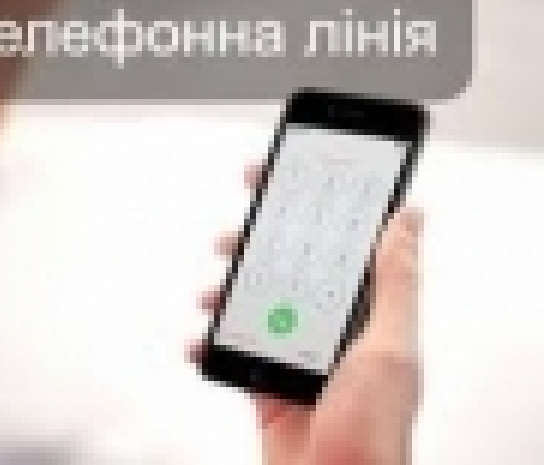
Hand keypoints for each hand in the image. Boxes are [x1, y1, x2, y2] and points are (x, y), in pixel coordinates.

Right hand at [189, 164, 423, 464]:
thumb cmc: (374, 433)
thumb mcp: (389, 349)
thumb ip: (395, 284)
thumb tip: (408, 221)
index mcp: (365, 315)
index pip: (340, 247)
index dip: (315, 208)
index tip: (287, 175)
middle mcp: (331, 330)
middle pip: (289, 270)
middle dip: (258, 246)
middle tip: (235, 231)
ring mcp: (297, 355)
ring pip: (255, 305)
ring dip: (227, 292)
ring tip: (210, 292)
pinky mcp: (268, 383)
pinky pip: (233, 350)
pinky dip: (210, 342)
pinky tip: (200, 338)